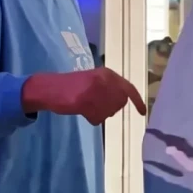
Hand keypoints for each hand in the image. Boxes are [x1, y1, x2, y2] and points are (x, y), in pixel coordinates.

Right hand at [22, 67, 146, 124]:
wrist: (49, 87)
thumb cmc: (73, 85)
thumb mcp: (95, 79)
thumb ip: (110, 87)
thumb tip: (124, 101)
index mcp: (107, 73)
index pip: (128, 88)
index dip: (137, 101)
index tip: (143, 112)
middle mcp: (103, 80)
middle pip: (119, 104)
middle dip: (111, 108)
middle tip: (96, 105)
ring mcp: (94, 91)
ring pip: (109, 112)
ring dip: (100, 113)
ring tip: (87, 106)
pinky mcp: (83, 102)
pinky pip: (97, 118)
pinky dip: (92, 119)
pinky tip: (83, 111)